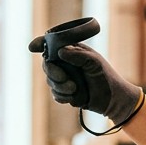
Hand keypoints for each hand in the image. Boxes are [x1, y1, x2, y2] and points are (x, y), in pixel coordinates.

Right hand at [26, 41, 141, 123]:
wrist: (113, 100)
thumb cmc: (106, 77)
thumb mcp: (94, 62)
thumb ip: (78, 55)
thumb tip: (60, 51)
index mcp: (73, 51)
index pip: (52, 44)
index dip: (40, 44)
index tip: (32, 47)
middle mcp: (66, 63)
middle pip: (47, 65)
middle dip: (53, 73)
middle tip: (65, 79)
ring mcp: (65, 78)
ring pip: (50, 81)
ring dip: (60, 87)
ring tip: (75, 89)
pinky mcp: (65, 92)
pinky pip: (55, 94)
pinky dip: (63, 96)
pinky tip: (74, 97)